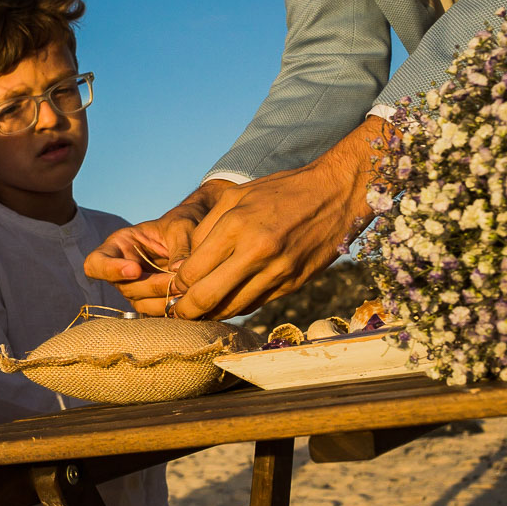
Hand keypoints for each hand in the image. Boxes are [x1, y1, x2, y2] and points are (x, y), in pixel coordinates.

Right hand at [84, 180, 232, 314]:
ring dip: (162, 300)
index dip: (109, 270)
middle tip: (177, 280)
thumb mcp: (182, 226)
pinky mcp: (151, 300)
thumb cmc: (183, 224)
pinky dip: (171, 307)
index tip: (135, 269)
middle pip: (124, 287)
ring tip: (186, 289)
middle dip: (150, 286)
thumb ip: (180, 246)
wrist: (194, 235)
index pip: (96, 263)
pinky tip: (188, 298)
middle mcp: (121, 270)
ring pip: (140, 303)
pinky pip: (156, 311)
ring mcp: (134, 287)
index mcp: (118, 245)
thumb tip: (178, 270)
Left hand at [171, 117, 386, 318]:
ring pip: (232, 308)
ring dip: (210, 314)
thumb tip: (184, 263)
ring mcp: (277, 271)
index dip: (176, 286)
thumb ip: (205, 229)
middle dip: (185, 311)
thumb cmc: (280, 191)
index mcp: (236, 226)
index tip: (170, 289)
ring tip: (196, 314)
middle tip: (173, 313)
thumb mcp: (235, 196)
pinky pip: (256, 305)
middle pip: (207, 297)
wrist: (336, 193)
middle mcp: (256, 252)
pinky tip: (225, 305)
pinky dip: (237, 308)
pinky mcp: (294, 284)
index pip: (192, 271)